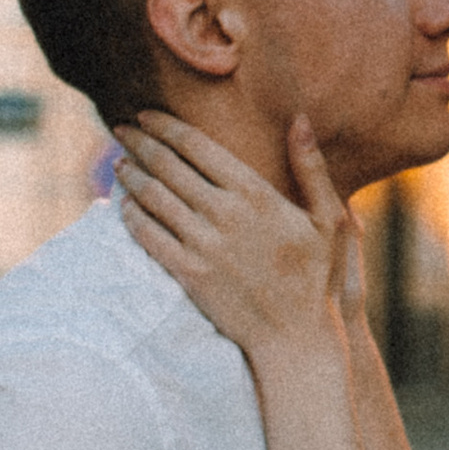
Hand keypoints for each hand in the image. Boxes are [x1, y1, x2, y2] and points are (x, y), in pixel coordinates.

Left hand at [117, 111, 353, 363]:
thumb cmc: (315, 275)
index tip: (147, 114)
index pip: (196, 145)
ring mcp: (203, 245)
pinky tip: (124, 205)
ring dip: (131, 175)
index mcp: (255, 193)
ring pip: (153, 198)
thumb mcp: (328, 218)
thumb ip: (311, 167)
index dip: (165, 125)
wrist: (296, 334)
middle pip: (167, 166)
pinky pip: (149, 237)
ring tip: (120, 162)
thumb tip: (299, 119)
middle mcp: (224, 213)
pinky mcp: (189, 274)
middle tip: (122, 128)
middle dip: (140, 142)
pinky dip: (131, 216)